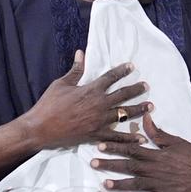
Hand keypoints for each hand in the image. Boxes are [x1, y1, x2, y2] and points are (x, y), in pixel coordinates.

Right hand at [19, 50, 149, 149]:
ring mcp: (99, 120)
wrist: (39, 129)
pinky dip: (130, 139)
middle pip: (123, 95)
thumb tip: (81, 53)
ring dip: (139, 110)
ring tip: (151, 106)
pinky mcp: (96, 135)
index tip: (132, 66)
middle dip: (136, 90)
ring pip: (124, 114)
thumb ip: (75, 70)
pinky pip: (117, 137)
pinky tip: (142, 138)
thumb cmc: (48, 105)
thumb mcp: (61, 84)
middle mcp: (98, 104)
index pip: (110, 77)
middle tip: (146, 86)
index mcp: (90, 90)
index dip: (122, 70)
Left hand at [91, 113, 190, 191]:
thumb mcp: (177, 142)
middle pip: (129, 167)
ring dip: (120, 184)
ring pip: (135, 184)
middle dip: (110, 164)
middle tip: (93, 163)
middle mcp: (155, 170)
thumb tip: (145, 118)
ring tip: (105, 184)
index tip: (100, 145)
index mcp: (157, 155)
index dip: (115, 147)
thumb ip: (159, 133)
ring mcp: (160, 184)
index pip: (132, 149)